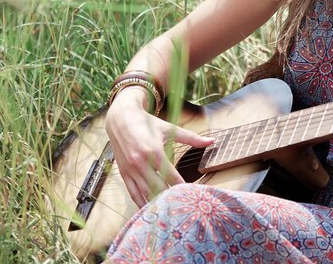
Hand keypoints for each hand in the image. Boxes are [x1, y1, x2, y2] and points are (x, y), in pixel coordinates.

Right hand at [105, 88, 213, 207]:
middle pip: (159, 187)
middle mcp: (141, 163)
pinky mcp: (124, 173)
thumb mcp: (169, 129)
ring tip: (169, 212)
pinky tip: (150, 210)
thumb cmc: (147, 123)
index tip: (192, 195)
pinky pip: (133, 193)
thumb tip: (212, 141)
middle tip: (183, 206)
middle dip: (171, 197)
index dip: (183, 187)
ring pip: (146, 193)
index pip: (172, 176)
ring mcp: (131, 170)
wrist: (121, 119)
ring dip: (157, 203)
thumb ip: (191, 138)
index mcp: (154, 152)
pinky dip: (141, 203)